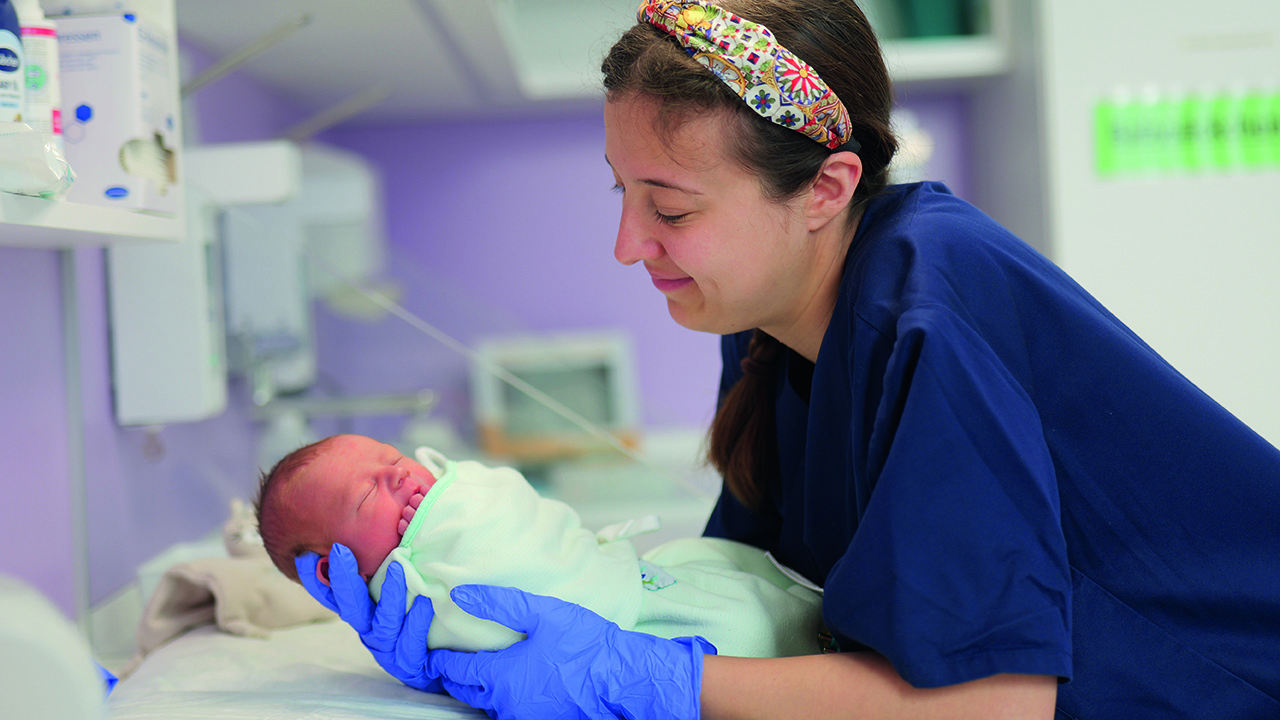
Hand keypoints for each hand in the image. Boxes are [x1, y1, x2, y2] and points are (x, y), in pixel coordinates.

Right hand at [295, 544, 441, 691]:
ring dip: (390, 596)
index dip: (315, 580)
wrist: (446, 667)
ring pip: (383, 625)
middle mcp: (371, 631)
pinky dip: (418, 622)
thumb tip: (390, 529)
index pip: (333, 596)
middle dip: (344, 580)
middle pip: (350, 608)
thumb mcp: (407, 592)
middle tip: (341, 552)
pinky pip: (411, 645)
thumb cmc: (422, 620)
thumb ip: (394, 567)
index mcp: (365, 613)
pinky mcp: (411, 665)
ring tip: (401, 568)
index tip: (305, 556)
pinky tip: (428, 604)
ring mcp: (389, 650)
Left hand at [427, 585, 714, 719]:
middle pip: (465, 692)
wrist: (620, 679)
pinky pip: (509, 710)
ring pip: (487, 704)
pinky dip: (501, 697)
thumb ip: (499, 602)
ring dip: (478, 689)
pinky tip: (511, 683)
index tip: (431, 651)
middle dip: (453, 676)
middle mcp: (505, 703)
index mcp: (501, 676)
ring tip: (477, 670)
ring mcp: (522, 716)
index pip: (456, 670)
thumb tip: (460, 593)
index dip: (440, 659)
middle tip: (447, 661)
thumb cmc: (584, 644)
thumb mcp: (542, 613)